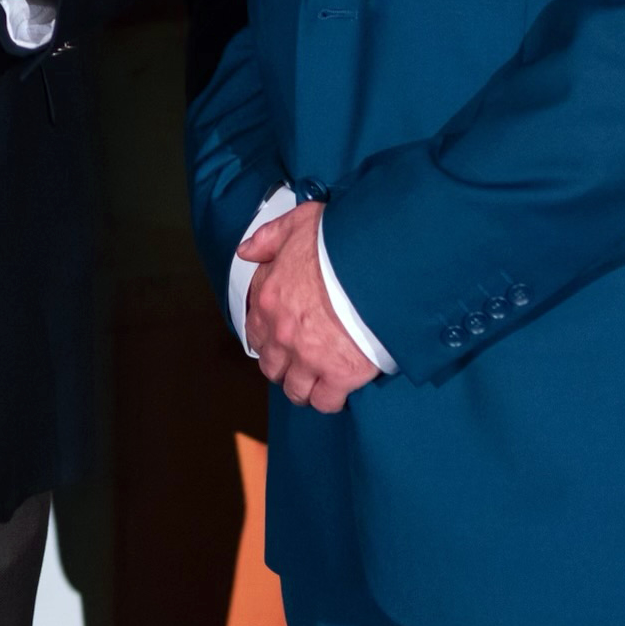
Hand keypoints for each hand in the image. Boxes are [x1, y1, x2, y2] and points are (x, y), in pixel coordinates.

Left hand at [239, 202, 381, 412]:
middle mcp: (282, 334)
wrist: (378, 265)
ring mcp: (309, 357)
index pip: (254, 332)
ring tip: (318, 381)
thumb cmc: (340, 242)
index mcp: (268, 300)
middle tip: (301, 361)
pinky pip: (326, 401)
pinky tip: (339, 390)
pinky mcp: (340, 374)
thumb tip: (246, 252)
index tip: (281, 338)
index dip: (268, 337)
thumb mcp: (297, 224)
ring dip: (304, 388)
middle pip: (272, 367)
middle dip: (284, 367)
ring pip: (296, 390)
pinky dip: (330, 400)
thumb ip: (268, 239)